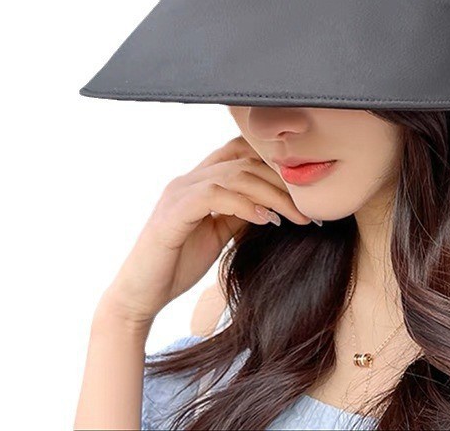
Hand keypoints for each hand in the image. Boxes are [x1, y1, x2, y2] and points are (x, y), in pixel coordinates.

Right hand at [97, 135, 313, 325]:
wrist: (140, 297)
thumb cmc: (178, 264)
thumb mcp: (219, 233)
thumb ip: (240, 213)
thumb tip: (274, 203)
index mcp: (198, 181)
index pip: (238, 152)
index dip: (271, 163)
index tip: (302, 187)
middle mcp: (187, 180)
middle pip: (242, 162)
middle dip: (280, 181)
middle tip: (309, 206)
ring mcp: (178, 193)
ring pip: (233, 175)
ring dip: (270, 194)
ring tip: (295, 215)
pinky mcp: (172, 214)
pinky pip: (214, 196)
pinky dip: (244, 204)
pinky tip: (266, 220)